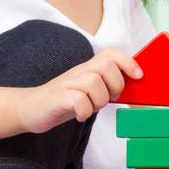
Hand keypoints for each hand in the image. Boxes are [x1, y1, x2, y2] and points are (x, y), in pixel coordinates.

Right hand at [16, 48, 140, 133]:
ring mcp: (66, 84)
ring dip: (99, 100)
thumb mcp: (88, 91)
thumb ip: (106, 85)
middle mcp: (78, 72)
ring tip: (92, 108)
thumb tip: (133, 87)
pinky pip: (78, 100)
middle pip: (105, 65)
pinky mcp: (56, 98)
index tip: (138, 76)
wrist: (30, 109)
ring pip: (93, 82)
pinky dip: (84, 110)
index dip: (128, 62)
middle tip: (110, 98)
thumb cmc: (64, 102)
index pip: (111, 54)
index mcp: (88, 69)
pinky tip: (80, 115)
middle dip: (115, 84)